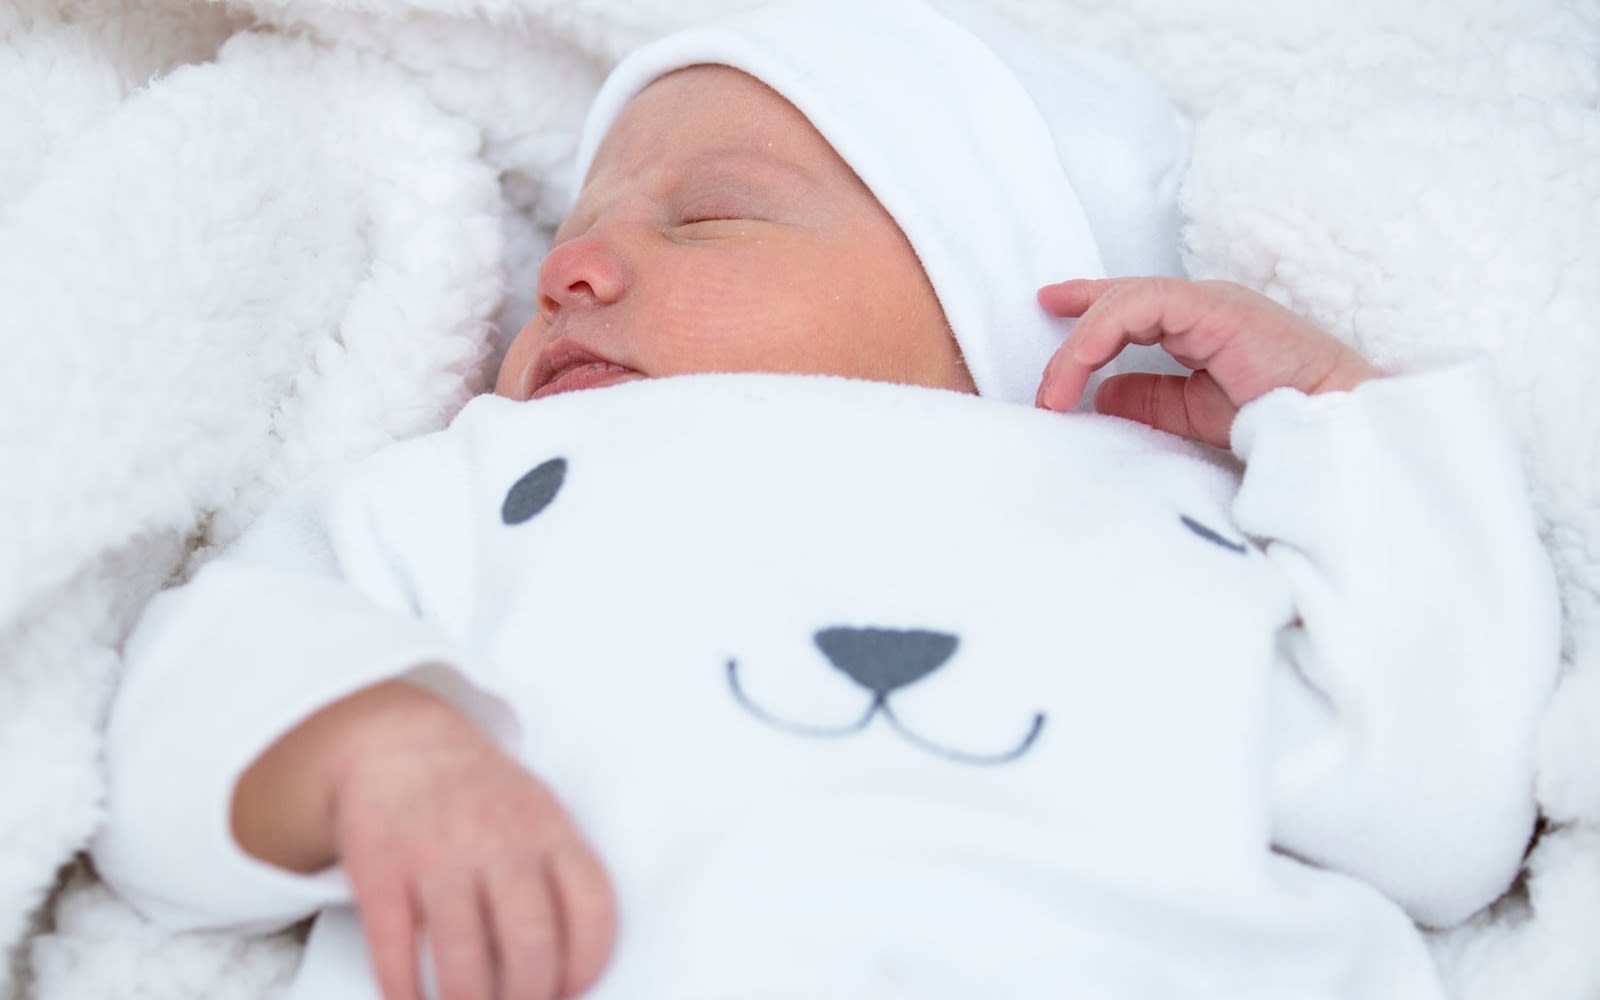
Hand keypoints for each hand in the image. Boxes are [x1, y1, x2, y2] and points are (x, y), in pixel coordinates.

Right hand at [328, 690, 615, 999]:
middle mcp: (497, 841)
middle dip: (527, 996)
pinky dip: (406, 992)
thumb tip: (572, 961)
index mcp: (548, 831)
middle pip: (529, 941)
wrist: (398, 738)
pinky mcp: (381, 870)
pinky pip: (395, 950)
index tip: (571, 989)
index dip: (586, 964)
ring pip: (462, 955)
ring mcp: (436, 855)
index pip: (590, 908)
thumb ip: (560, 874)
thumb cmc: (479, 791)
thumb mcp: (540, 813)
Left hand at [1034, 277, 1381, 446]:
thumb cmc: (1280, 420)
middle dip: (1077, 320)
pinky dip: (1102, 336)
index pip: (1135, 307)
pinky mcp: (1214, 308)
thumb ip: (1153, 400)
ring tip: (1056, 393)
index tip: (1051, 309)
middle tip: (1046, 355)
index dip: (1090, 306)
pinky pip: (1141, 306)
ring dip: (1080, 348)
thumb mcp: (1197, 412)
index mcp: (1203, 326)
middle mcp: (1205, 307)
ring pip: (1124, 302)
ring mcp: (1211, 302)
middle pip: (1124, 297)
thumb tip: (1104, 394)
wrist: (1332, 426)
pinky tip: (1081, 371)